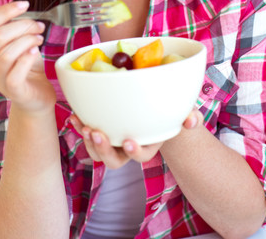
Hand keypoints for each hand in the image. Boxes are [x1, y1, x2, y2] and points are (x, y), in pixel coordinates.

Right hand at [0, 0, 55, 111]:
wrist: (36, 95)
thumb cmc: (26, 67)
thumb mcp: (16, 40)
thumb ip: (5, 24)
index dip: (4, 11)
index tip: (24, 5)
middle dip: (22, 25)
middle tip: (38, 25)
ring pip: (6, 53)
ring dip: (27, 40)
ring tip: (39, 38)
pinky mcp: (12, 90)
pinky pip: (14, 73)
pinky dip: (27, 59)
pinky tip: (35, 52)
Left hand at [69, 108, 202, 168]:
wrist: (155, 103)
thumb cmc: (171, 107)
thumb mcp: (183, 109)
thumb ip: (190, 115)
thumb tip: (192, 121)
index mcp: (149, 144)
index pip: (142, 155)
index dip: (135, 152)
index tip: (128, 141)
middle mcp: (129, 147)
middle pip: (114, 161)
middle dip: (103, 150)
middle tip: (95, 133)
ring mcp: (114, 141)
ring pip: (98, 152)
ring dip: (87, 142)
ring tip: (82, 125)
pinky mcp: (102, 129)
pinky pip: (88, 134)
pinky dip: (79, 125)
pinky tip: (73, 116)